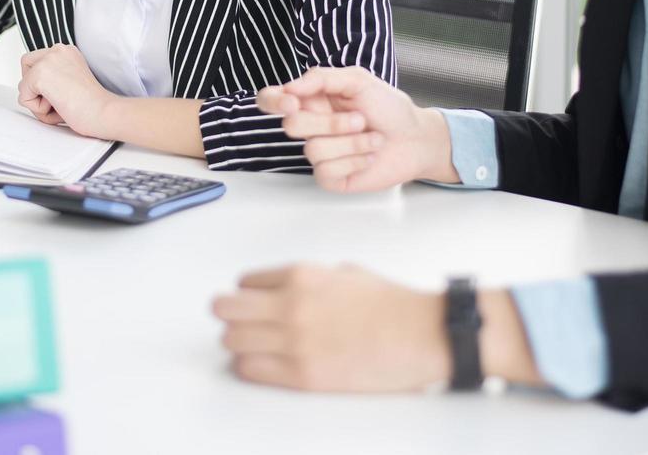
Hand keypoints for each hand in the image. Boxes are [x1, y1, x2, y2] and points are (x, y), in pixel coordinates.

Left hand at [18, 44, 115, 137]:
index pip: (37, 61)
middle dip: (35, 88)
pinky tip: (58, 106)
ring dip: (39, 103)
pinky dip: (38, 110)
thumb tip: (32, 86)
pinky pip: (23, 98)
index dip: (43, 83)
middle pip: (26, 67)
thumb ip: (55, 77)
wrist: (104, 112)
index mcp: (66, 51)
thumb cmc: (94, 104)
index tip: (62, 92)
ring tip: (62, 105)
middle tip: (57, 99)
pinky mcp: (39, 75)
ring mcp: (47, 61)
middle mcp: (57, 50)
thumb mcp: (72, 81)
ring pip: (24, 85)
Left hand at [212, 264, 450, 391]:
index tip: (254, 304)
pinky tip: (264, 365)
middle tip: (241, 324)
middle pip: (226, 309)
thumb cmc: (392, 305)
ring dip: (238, 343)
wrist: (421, 335)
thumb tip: (292, 290)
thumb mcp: (347, 273)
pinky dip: (250, 367)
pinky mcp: (302, 375)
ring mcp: (294, 341)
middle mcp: (291, 304)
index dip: (248, 295)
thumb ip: (313, 279)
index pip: (245, 282)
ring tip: (255, 347)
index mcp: (302, 275)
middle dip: (230, 316)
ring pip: (231, 340)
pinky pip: (250, 369)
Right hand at [257, 66, 456, 192]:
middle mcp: (312, 127)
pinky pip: (326, 171)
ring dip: (352, 142)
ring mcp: (320, 154)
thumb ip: (322, 78)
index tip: (292, 102)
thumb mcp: (358, 80)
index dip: (273, 101)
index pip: (271, 99)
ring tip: (373, 138)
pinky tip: (369, 157)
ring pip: (313, 150)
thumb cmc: (389, 108)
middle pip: (292, 126)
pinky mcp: (331, 177)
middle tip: (360, 119)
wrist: (416, 138)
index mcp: (313, 100)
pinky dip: (354, 160)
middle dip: (331, 122)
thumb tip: (290, 86)